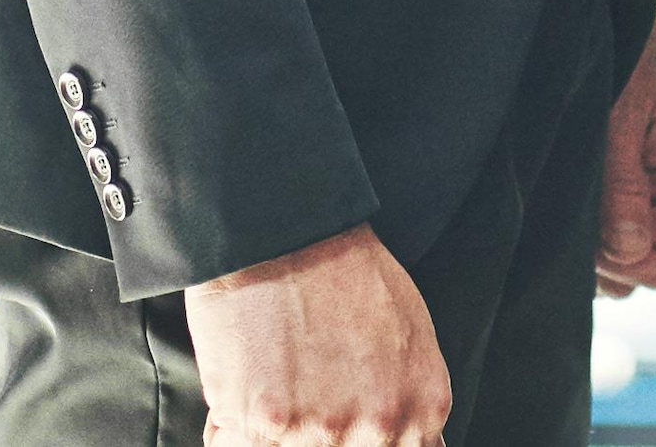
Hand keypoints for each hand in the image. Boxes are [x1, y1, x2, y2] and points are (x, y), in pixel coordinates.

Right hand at [183, 224, 448, 446]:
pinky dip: (232, 419)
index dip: (354, 438)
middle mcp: (381, 428)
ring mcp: (324, 431)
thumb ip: (409, 400)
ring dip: (272, 426)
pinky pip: (235, 442)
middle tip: (299, 385)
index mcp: (422, 410)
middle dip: (314, 432)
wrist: (287, 230)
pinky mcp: (267, 424)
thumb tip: (399, 440)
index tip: (332, 410)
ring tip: (272, 372)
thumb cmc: (346, 271)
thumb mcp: (410, 334)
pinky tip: (244, 375)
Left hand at [595, 22, 655, 296]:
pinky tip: (571, 200)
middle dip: (605, 260)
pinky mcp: (635, 183)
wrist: (617, 16)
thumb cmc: (624, 58)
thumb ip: (623, 186)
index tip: (585, 238)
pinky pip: (615, 229)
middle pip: (643, 266)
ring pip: (626, 253)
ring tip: (567, 205)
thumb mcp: (619, 119)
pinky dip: (591, 228)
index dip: (621, 263)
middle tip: (568, 221)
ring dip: (594, 244)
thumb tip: (629, 252)